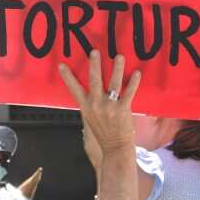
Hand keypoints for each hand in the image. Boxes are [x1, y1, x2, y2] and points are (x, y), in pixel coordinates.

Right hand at [59, 50, 140, 168]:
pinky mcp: (123, 109)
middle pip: (94, 81)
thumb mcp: (90, 120)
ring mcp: (110, 106)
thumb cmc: (103, 133)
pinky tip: (137, 73)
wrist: (115, 148)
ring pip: (113, 83)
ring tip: (119, 56)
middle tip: (95, 52)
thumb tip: (87, 94)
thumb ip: (88, 106)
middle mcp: (96, 105)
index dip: (68, 77)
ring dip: (117, 68)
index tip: (62, 65)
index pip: (74, 89)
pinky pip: (129, 92)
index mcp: (86, 107)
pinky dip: (133, 82)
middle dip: (95, 65)